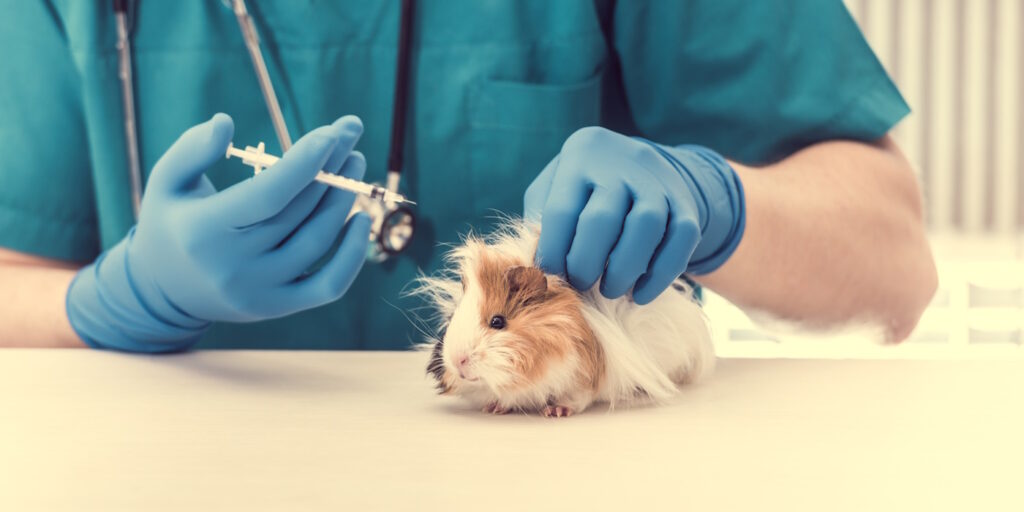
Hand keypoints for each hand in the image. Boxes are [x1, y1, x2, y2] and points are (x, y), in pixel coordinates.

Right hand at [67, 114, 371, 351]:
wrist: (164, 293)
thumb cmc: (171, 223)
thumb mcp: (166, 181)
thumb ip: (192, 149)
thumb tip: (225, 121)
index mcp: (204, 231)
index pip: (268, 195)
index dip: (304, 163)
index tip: (331, 134)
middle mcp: (234, 266)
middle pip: (298, 212)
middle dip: (331, 168)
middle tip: (350, 134)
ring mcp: (261, 291)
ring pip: (317, 241)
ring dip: (343, 199)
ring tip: (355, 163)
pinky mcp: (279, 307)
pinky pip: (329, 286)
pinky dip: (352, 256)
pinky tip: (360, 219)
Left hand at [524, 127, 744, 304]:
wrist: (645, 168)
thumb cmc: (584, 187)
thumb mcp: (555, 187)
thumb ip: (541, 218)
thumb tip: (532, 268)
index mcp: (581, 155)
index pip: (561, 209)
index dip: (552, 251)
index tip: (549, 277)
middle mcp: (622, 163)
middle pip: (603, 218)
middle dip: (586, 262)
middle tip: (579, 285)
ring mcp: (659, 181)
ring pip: (646, 226)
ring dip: (624, 269)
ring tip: (609, 291)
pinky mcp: (686, 204)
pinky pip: (680, 240)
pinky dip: (660, 275)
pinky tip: (639, 294)